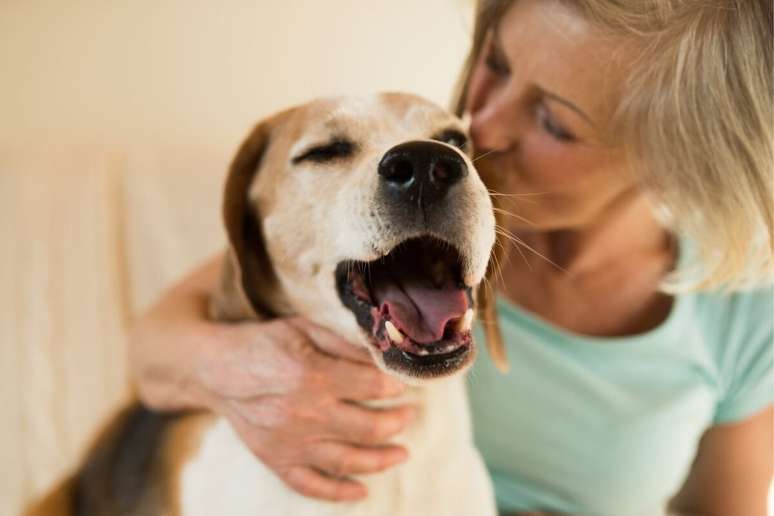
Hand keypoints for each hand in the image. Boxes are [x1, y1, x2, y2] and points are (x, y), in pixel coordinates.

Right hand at [192, 316, 414, 500]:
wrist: (214, 369)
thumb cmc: (263, 343)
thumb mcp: (304, 329)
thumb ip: (345, 344)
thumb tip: (384, 357)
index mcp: (314, 375)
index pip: (372, 386)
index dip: (395, 385)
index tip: (404, 385)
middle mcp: (306, 414)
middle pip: (369, 427)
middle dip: (398, 422)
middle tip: (410, 416)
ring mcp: (291, 443)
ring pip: (348, 461)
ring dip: (382, 460)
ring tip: (402, 453)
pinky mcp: (276, 460)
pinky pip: (311, 485)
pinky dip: (339, 493)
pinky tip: (361, 491)